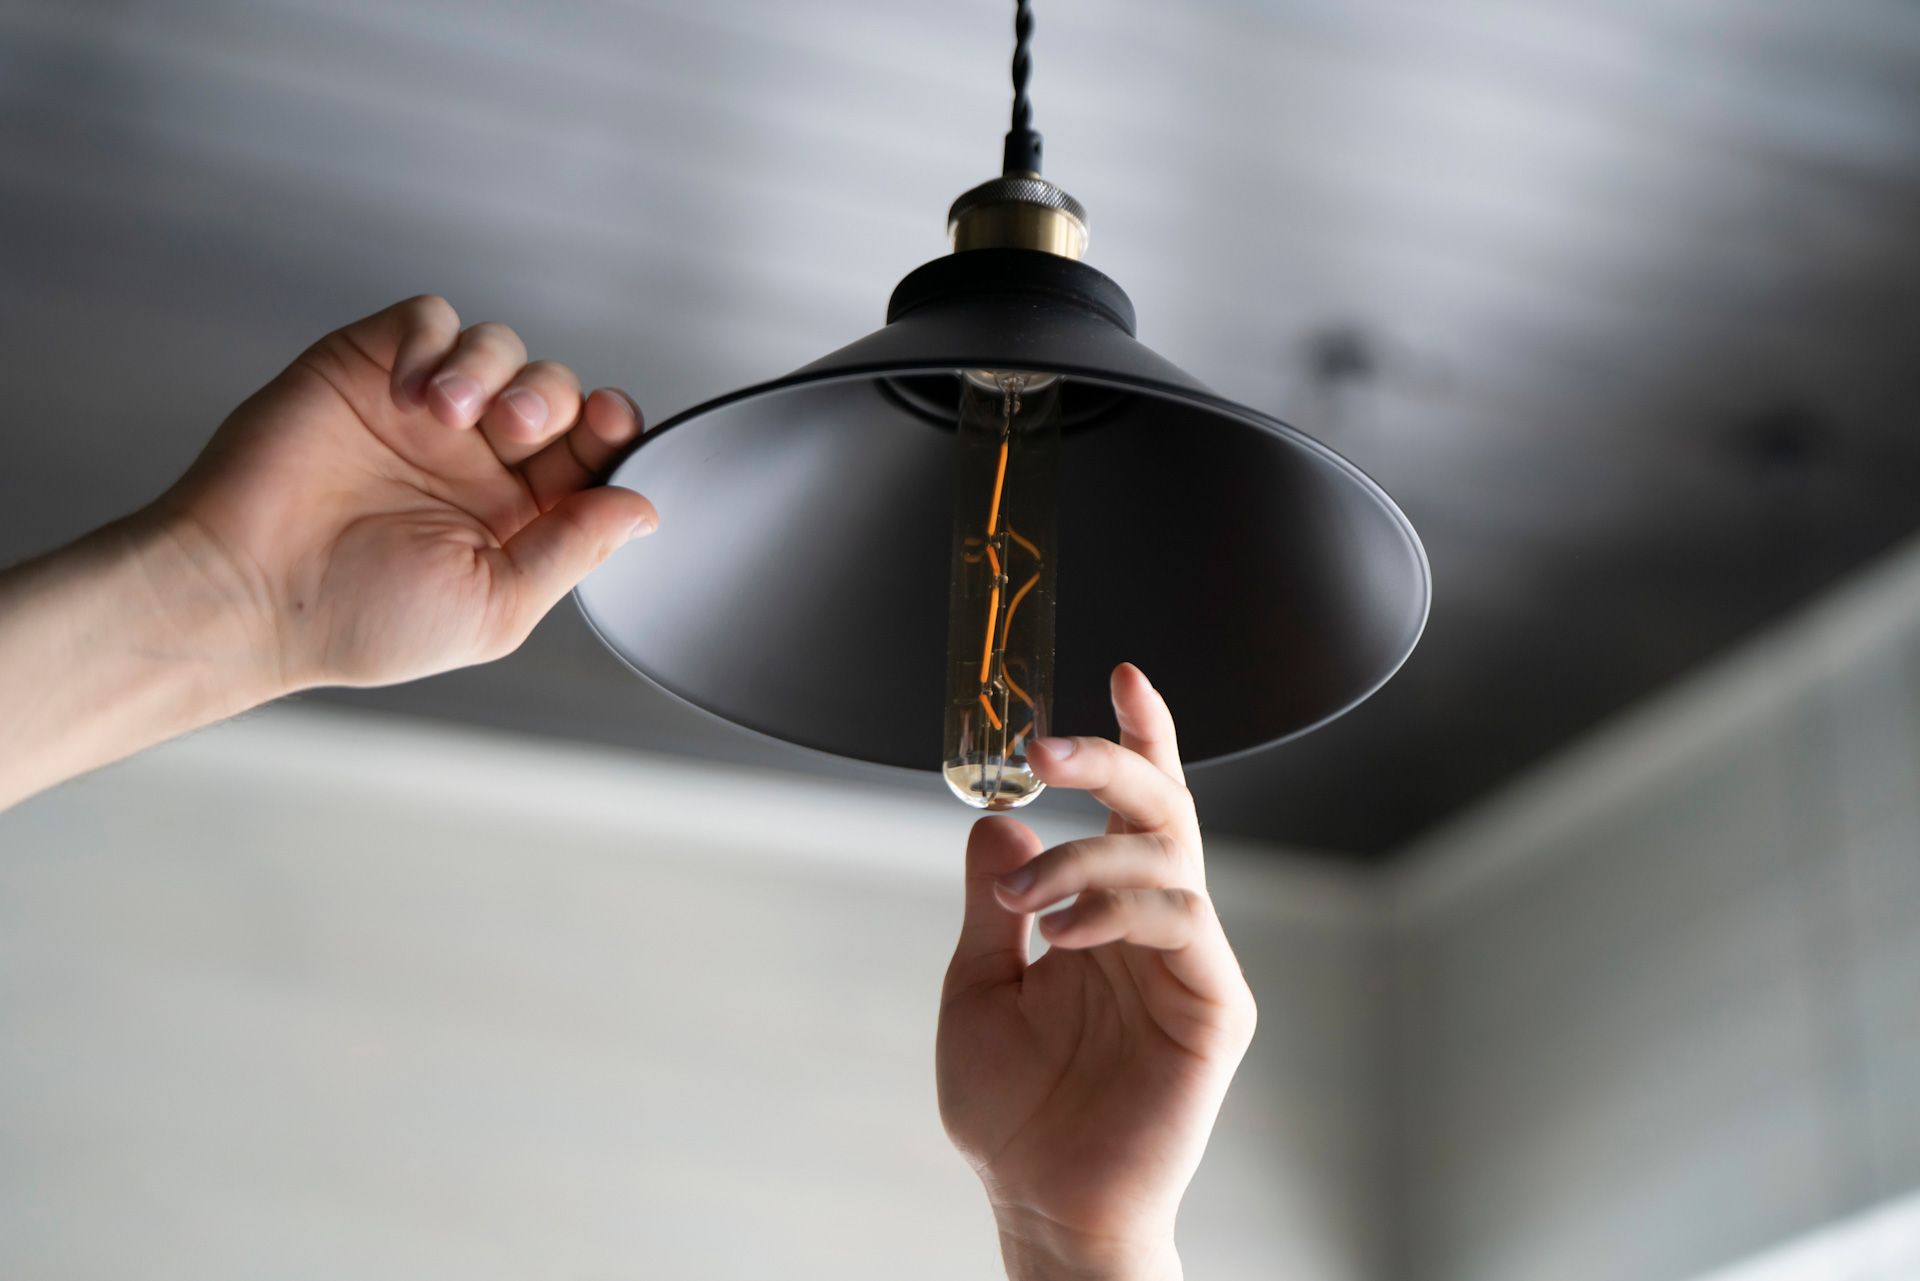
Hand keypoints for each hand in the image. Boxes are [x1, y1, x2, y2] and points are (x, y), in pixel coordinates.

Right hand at [0, 295, 657, 810]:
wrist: (250, 590)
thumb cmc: (363, 616)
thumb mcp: (495, 604)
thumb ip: (574, 548)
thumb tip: (646, 508)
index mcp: (517, 514)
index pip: (593, 454)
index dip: (614, 432)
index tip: (611, 427)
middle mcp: (476, 458)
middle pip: (557, 392)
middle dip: (556, 400)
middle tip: (519, 429)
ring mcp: (424, 409)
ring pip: (501, 347)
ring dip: (495, 369)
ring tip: (451, 415)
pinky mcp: (370, 366)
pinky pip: (431, 319)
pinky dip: (438, 342)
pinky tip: (413, 394)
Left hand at [937, 664, 1256, 1280]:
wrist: (1041, 1201)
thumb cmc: (1013, 1108)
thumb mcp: (977, 987)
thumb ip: (991, 903)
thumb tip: (996, 820)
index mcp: (1109, 912)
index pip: (1135, 808)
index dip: (1138, 738)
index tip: (1120, 674)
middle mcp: (1159, 925)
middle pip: (1162, 809)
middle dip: (1111, 761)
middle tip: (1043, 749)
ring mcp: (1192, 962)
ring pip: (1167, 856)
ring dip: (1085, 857)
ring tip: (1025, 907)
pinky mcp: (1214, 1005)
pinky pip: (1180, 921)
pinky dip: (1117, 910)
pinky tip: (1063, 937)